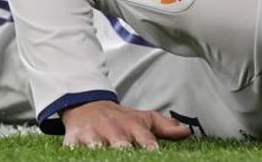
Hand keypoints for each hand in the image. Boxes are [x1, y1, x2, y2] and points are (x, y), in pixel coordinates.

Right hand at [61, 100, 190, 148]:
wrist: (88, 106)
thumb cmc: (119, 118)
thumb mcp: (143, 118)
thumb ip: (165, 126)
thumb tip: (187, 131)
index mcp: (132, 127)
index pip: (145, 140)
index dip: (150, 147)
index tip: (154, 152)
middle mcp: (113, 131)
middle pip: (121, 145)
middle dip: (125, 151)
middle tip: (129, 154)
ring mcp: (93, 136)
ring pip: (97, 149)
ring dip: (102, 153)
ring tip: (109, 156)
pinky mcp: (73, 140)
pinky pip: (75, 151)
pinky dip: (80, 153)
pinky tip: (86, 156)